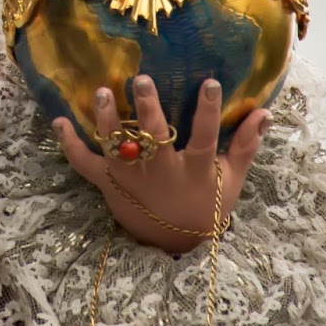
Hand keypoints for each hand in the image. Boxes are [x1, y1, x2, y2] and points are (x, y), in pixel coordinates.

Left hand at [54, 76, 270, 253]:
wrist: (175, 245)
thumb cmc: (206, 205)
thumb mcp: (231, 179)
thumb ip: (247, 145)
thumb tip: (266, 113)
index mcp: (192, 170)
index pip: (204, 138)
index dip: (208, 112)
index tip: (209, 83)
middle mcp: (160, 173)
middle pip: (153, 140)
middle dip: (147, 109)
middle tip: (142, 80)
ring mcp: (131, 179)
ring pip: (116, 148)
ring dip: (107, 121)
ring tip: (103, 93)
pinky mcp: (109, 184)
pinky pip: (85, 164)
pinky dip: (70, 144)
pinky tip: (59, 120)